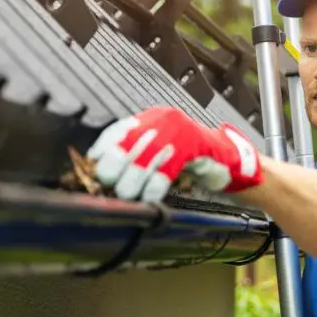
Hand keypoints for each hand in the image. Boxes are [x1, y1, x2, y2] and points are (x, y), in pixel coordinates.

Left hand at [86, 106, 263, 201]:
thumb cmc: (187, 158)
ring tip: (128, 196)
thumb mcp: (157, 150)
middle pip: (125, 145)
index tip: (92, 170)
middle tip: (111, 188)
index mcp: (149, 118)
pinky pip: (164, 171)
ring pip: (142, 160)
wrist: (224, 158)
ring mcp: (177, 130)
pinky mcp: (192, 146)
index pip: (115, 132)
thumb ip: (132, 154)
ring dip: (132, 183)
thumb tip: (98, 167)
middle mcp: (160, 120)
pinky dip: (153, 188)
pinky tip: (150, 197)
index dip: (101, 152)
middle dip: (114, 171)